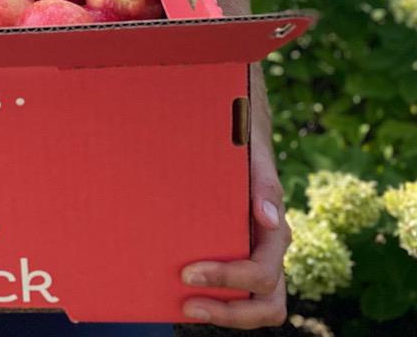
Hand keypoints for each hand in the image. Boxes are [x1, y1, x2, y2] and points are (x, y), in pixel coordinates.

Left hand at [179, 140, 290, 328]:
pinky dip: (217, 302)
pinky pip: (239, 296)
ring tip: (186, 308)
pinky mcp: (242, 264)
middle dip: (230, 312)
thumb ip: (263, 187)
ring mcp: (259, 263)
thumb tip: (267, 219)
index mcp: (276, 236)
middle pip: (268, 306)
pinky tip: (183, 295)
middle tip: (187, 306)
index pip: (262, 275)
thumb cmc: (245, 157)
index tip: (189, 274)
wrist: (242, 145)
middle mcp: (272, 256)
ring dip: (225, 315)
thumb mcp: (254, 164)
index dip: (228, 280)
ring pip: (258, 308)